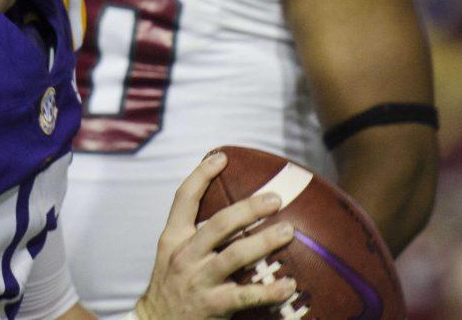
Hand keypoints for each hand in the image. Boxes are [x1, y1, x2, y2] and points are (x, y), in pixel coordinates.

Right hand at [135, 152, 295, 318]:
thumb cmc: (172, 284)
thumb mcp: (172, 253)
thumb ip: (195, 233)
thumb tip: (233, 209)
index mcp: (173, 238)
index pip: (183, 199)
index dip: (201, 175)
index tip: (222, 157)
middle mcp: (185, 255)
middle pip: (218, 224)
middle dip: (248, 209)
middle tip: (275, 199)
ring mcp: (198, 280)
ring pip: (234, 255)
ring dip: (263, 242)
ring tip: (287, 232)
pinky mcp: (213, 305)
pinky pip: (246, 295)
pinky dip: (269, 290)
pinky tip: (289, 284)